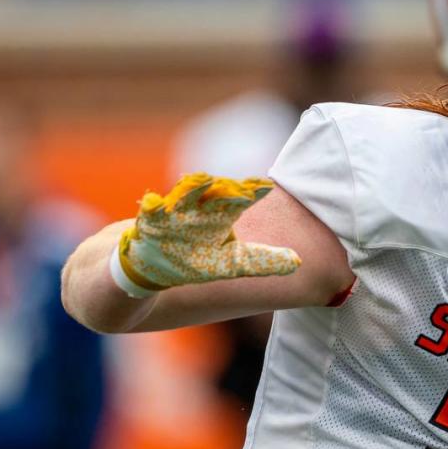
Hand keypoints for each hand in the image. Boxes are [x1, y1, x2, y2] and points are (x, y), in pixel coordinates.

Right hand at [111, 173, 299, 295]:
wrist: (152, 269)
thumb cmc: (195, 260)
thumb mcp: (232, 264)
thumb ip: (262, 261)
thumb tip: (298, 262)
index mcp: (221, 215)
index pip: (240, 198)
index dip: (252, 191)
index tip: (266, 186)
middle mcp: (200, 208)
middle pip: (214, 193)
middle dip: (226, 189)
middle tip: (241, 189)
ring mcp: (174, 213)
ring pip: (184, 195)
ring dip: (192, 187)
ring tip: (202, 179)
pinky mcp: (149, 222)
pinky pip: (150, 212)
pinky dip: (152, 207)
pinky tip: (153, 203)